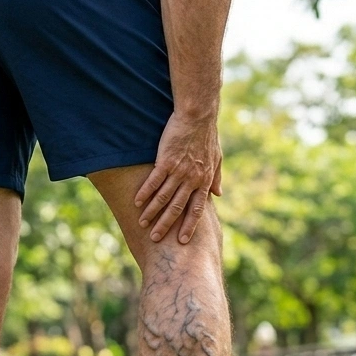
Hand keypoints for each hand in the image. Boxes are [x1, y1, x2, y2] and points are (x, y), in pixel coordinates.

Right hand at [135, 112, 222, 243]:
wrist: (198, 116)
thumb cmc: (207, 135)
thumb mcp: (217, 158)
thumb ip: (216, 177)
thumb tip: (219, 194)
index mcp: (204, 180)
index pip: (196, 209)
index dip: (189, 225)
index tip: (182, 240)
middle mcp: (192, 179)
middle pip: (177, 207)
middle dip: (166, 225)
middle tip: (156, 238)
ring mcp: (178, 171)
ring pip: (163, 197)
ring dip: (152, 212)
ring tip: (142, 223)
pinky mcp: (166, 160)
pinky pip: (154, 181)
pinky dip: (145, 193)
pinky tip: (136, 202)